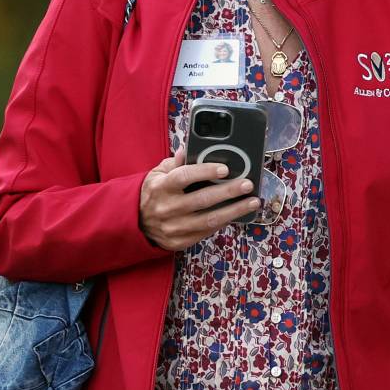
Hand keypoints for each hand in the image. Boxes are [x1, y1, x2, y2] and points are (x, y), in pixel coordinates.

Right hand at [138, 147, 259, 250]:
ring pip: (209, 220)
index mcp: (160, 187)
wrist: (136, 222)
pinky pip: (206, 232)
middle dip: (228, 191)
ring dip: (235, 210)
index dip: (204, 172)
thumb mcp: (158, 173)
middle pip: (202, 200)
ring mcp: (173, 227)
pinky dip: (224, 222)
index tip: (225, 169)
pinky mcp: (180, 241)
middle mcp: (166, 208)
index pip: (183, 177)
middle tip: (248, 184)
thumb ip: (176, 162)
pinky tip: (238, 214)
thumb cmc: (154, 192)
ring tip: (253, 202)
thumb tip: (189, 148)